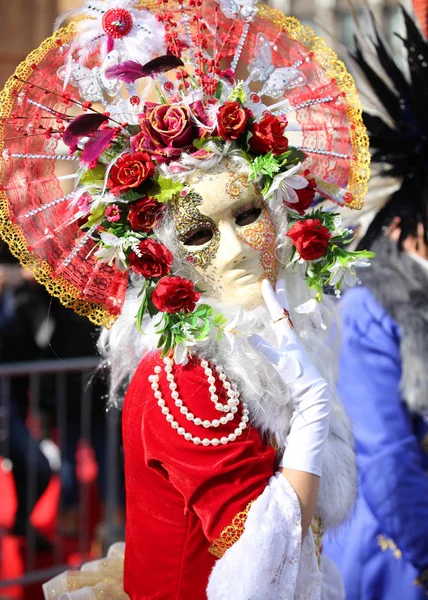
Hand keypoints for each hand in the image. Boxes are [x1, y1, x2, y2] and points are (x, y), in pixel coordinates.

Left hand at [249, 278, 329, 476]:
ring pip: (281, 323)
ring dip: (275, 306)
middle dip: (277, 295)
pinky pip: (272, 353)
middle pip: (282, 313)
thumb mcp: (284, 364)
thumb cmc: (301, 382)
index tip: (270, 283)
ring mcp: (291, 350)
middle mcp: (291, 341)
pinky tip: (248, 336)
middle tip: (271, 278)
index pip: (282, 314)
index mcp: (290, 340)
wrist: (314, 396)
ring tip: (268, 289)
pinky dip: (261, 346)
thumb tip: (257, 342)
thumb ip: (272, 352)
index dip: (276, 298)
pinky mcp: (287, 364)